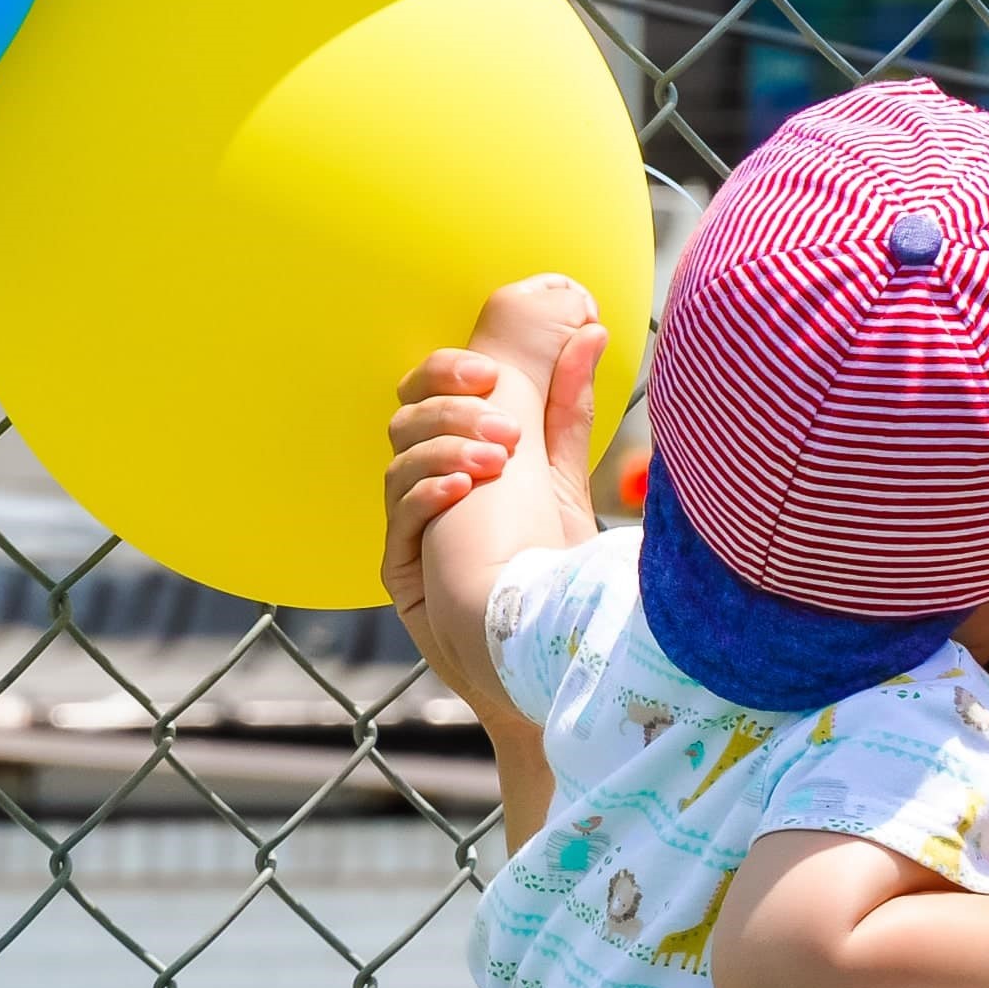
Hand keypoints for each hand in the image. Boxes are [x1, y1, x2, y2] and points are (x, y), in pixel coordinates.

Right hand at [380, 281, 608, 726]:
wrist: (547, 657)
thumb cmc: (550, 568)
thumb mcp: (560, 477)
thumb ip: (565, 409)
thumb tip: (589, 330)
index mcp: (459, 458)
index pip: (431, 393)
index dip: (448, 372)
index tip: (487, 371)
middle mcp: (428, 491)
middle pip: (405, 420)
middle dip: (447, 407)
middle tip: (499, 422)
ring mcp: (413, 533)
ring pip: (398, 463)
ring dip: (447, 450)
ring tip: (499, 461)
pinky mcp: (403, 575)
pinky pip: (399, 520)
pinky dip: (429, 494)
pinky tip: (465, 489)